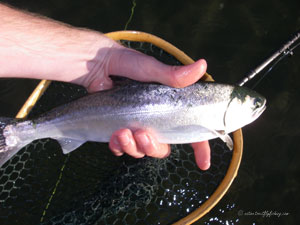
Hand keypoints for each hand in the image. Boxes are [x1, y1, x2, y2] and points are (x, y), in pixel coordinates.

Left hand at [86, 40, 209, 169]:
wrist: (98, 64)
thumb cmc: (127, 63)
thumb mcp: (152, 70)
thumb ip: (174, 75)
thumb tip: (202, 66)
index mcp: (169, 108)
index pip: (189, 131)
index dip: (199, 147)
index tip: (203, 163)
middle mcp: (155, 120)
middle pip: (162, 147)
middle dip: (153, 148)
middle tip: (142, 135)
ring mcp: (136, 126)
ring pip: (141, 150)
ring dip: (133, 147)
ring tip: (122, 132)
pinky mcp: (118, 129)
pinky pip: (121, 148)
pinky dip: (118, 147)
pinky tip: (114, 136)